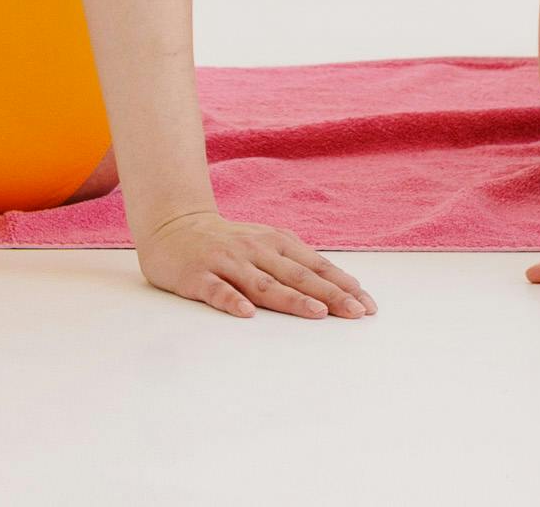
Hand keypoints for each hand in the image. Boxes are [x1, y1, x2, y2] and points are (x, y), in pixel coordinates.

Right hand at [134, 210, 376, 318]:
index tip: (368, 305)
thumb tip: (338, 288)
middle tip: (356, 313)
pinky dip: (232, 301)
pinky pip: (216, 290)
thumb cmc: (227, 243)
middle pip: (297, 276)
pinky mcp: (198, 275)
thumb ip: (294, 264)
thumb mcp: (264, 245)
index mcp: (275, 243)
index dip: (343, 284)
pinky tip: (246, 313)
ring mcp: (226, 262)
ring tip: (317, 313)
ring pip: (263, 283)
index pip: (315, 266)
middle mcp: (255, 250)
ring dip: (292, 299)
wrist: (172, 226)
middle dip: (330, 295)